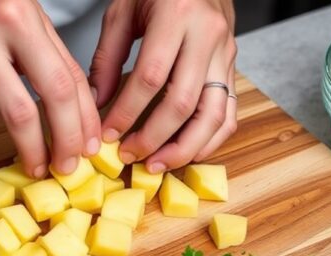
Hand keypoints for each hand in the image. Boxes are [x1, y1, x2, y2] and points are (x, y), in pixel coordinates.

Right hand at [0, 0, 101, 176]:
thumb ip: (49, 53)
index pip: (66, 78)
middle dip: (60, 144)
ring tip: (33, 157)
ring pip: (4, 118)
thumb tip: (80, 106)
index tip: (90, 143)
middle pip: (39, 106)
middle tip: (66, 166)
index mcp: (20, 15)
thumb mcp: (19, 10)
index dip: (83, 119)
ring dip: (26, 146)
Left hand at [89, 0, 237, 172]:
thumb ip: (107, 57)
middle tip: (129, 156)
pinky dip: (209, 140)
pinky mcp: (234, 68)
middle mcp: (208, 37)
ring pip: (214, 115)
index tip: (107, 134)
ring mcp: (226, 55)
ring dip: (185, 148)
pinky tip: (186, 154)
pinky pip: (229, 113)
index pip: (150, 77)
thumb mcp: (122, 11)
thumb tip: (96, 102)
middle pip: (183, 102)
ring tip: (157, 165)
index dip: (127, 111)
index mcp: (177, 16)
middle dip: (153, 137)